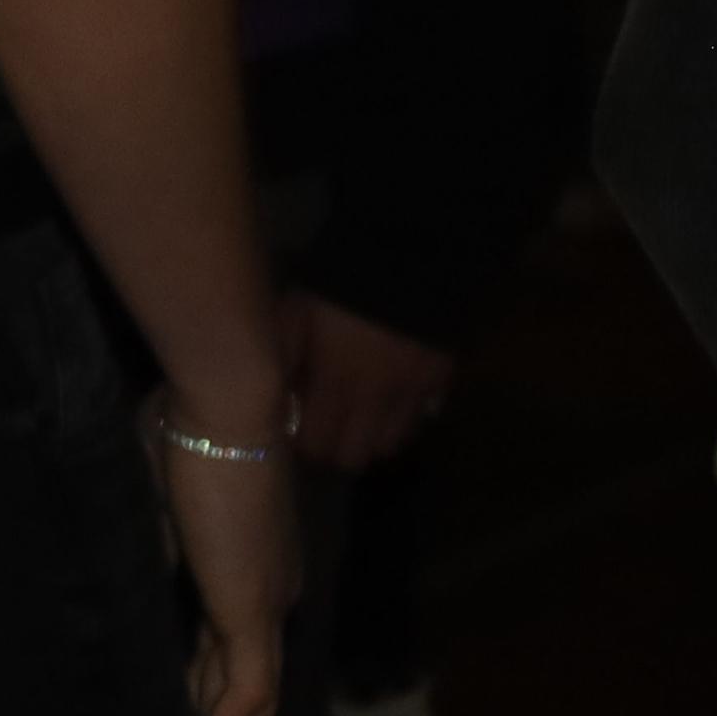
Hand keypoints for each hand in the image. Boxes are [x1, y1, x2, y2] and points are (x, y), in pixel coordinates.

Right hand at [157, 412, 295, 715]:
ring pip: (254, 709)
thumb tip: (126, 584)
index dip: (205, 703)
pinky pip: (241, 692)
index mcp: (249, 571)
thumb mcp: (153, 499)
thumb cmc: (181, 427)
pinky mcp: (254, 610)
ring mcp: (267, 606)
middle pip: (250, 696)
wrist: (221, 402)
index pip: (229, 656)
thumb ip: (149, 546)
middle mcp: (269, 597)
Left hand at [283, 292, 453, 473]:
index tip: (296, 432)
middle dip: (335, 450)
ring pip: (390, 446)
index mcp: (336, 381)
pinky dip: (401, 420)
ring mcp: (413, 393)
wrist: (410, 257)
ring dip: (370, 438)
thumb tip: (275, 397)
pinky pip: (418, 420)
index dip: (303, 446)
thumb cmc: (340, 286)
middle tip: (325, 429)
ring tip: (357, 417)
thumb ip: (283, 358)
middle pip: (354, 458)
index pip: (317, 445)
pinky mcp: (441, 382)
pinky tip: (387, 400)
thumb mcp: (296, 313)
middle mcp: (376, 398)